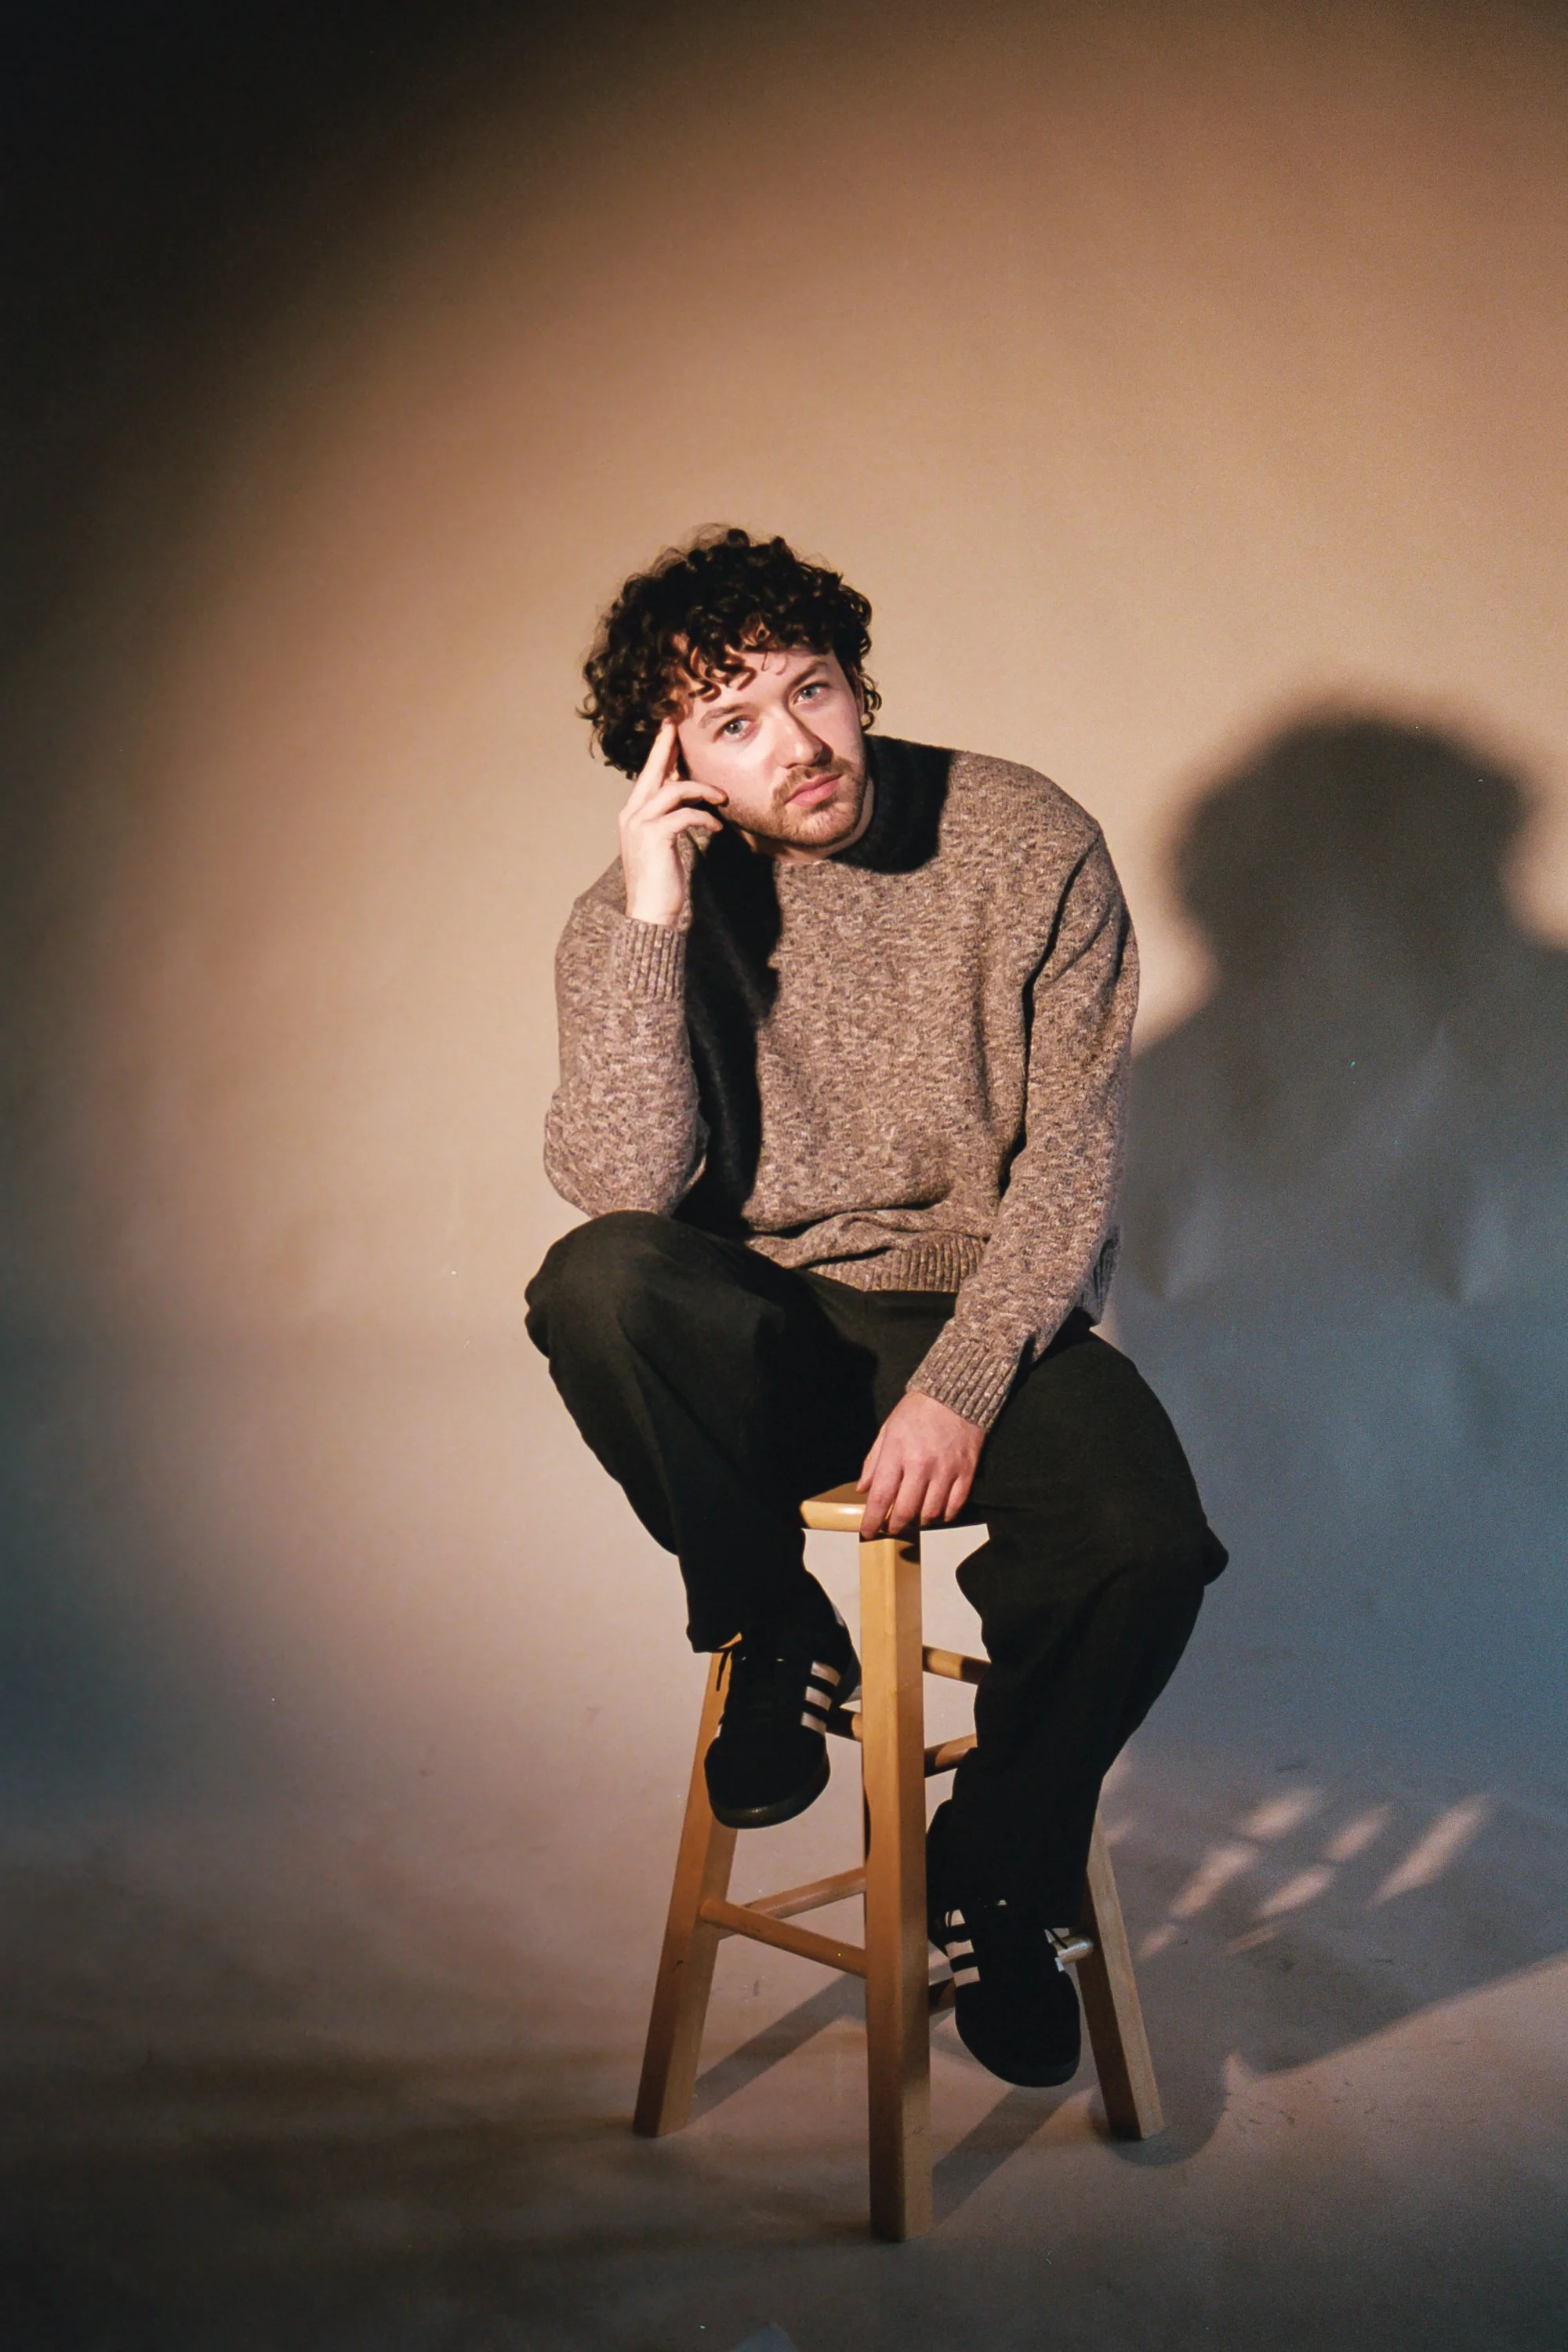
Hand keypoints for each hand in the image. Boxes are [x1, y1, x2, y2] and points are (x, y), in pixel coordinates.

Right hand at [618, 717, 725, 926]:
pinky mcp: (654, 836)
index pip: (648, 775)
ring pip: (673, 789)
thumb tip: (688, 798)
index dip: (659, 751)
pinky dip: (705, 818)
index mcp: (632, 814)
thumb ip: (670, 817)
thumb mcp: (663, 843)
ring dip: (703, 790)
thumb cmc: (660, 881)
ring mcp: (639, 824)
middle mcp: (631, 814)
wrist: (649, 913)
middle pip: (653, 770)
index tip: (670, 728)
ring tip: (722, 798)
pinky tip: (716, 827)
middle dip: (667, 745)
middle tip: (678, 724)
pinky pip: (685, 814)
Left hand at [857, 1391, 983, 1536]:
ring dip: (919, 1521)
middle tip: (891, 1527)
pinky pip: (954, 1506)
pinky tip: (937, 1512)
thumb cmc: (918, 1410)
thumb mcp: (888, 1430)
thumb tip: (863, 1489)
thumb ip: (874, 1461)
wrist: (956, 1393)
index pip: (880, 1497)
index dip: (872, 1521)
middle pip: (906, 1511)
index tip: (867, 1532)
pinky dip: (944, 1516)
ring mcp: (945, 1470)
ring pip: (930, 1513)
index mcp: (897, 1452)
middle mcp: (921, 1465)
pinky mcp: (966, 1471)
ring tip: (914, 1517)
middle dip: (895, 1526)